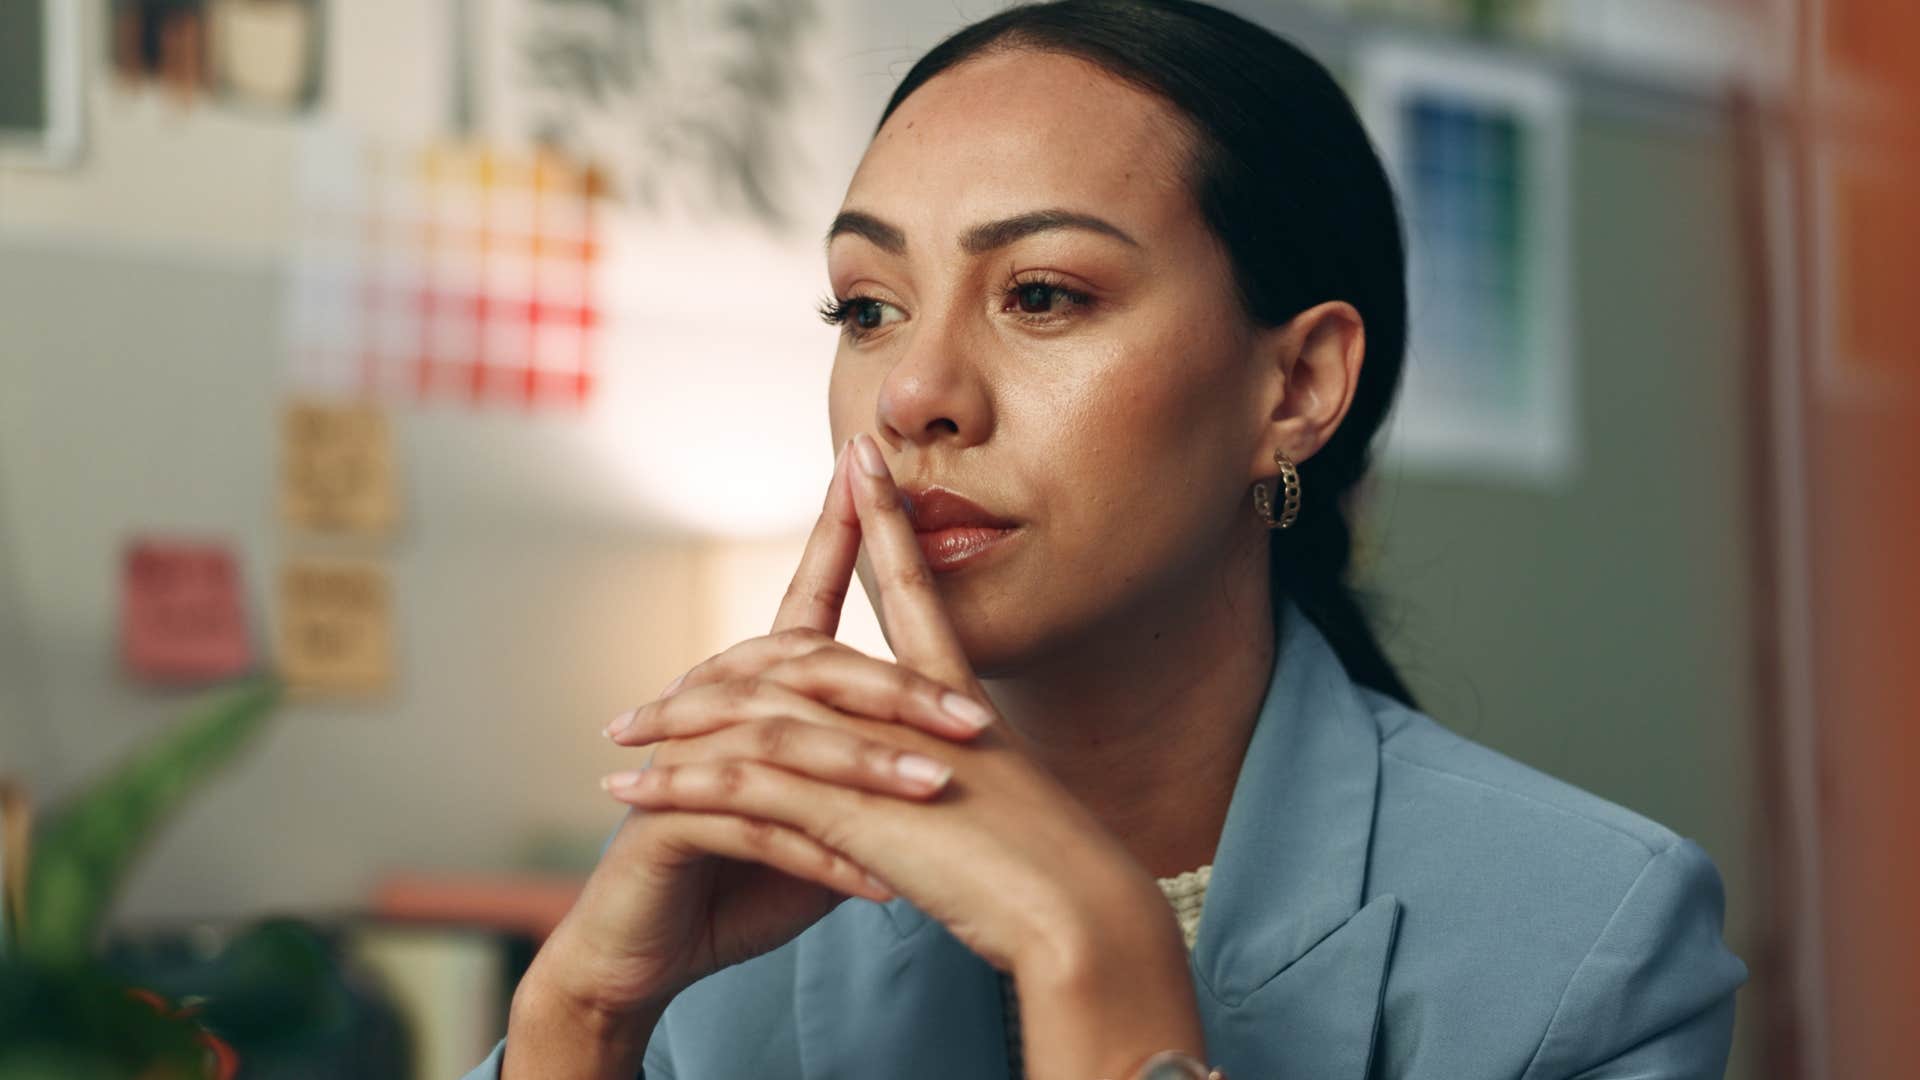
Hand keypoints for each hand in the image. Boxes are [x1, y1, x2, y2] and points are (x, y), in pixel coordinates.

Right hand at [524, 441, 990, 1028]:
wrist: (645, 959)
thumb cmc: (740, 885)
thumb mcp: (826, 823)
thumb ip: (870, 778)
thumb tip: (949, 757)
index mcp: (757, 695)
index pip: (804, 596)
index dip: (837, 531)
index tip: (867, 465)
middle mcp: (714, 708)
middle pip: (809, 669)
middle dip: (896, 693)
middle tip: (976, 722)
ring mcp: (681, 758)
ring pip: (783, 743)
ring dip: (864, 772)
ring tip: (935, 796)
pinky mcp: (659, 818)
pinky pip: (749, 824)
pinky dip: (818, 852)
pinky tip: (876, 884)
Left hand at [600, 432, 1168, 976]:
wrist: (1080, 910)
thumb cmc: (1063, 875)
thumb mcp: (1014, 808)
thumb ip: (980, 781)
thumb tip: (964, 782)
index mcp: (958, 701)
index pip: (916, 593)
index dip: (886, 524)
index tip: (863, 458)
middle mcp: (910, 709)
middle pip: (801, 652)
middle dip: (721, 666)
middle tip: (652, 692)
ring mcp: (872, 750)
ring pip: (754, 713)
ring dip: (678, 725)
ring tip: (617, 739)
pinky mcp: (846, 801)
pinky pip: (740, 780)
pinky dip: (679, 782)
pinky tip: (628, 793)